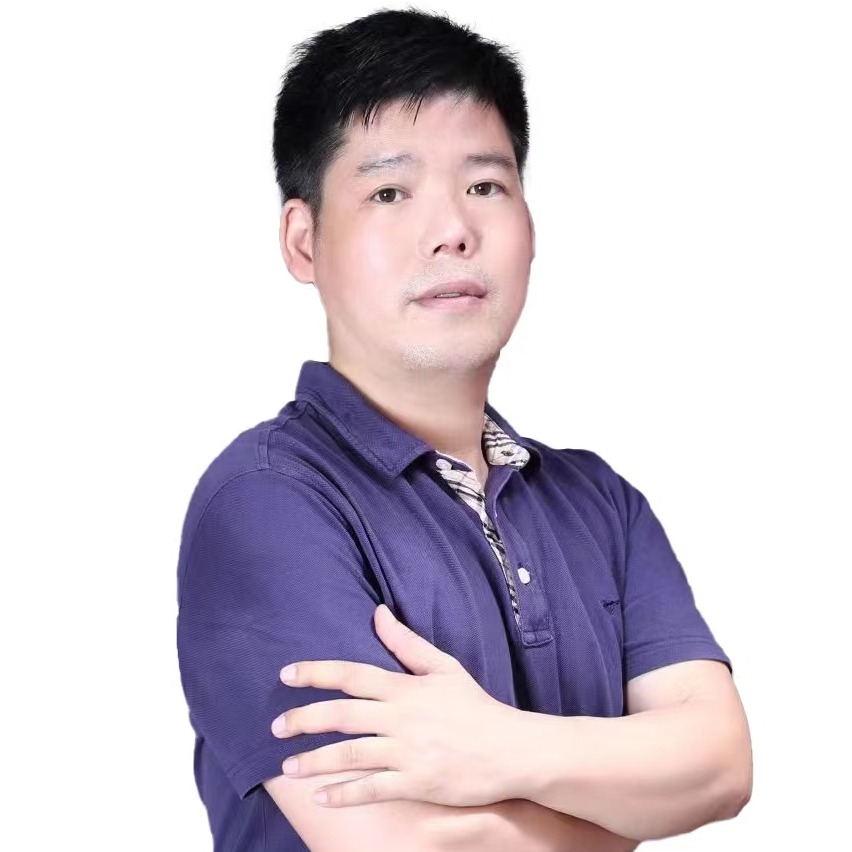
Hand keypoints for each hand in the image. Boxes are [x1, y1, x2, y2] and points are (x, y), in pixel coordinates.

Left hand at [270, 603, 520, 807]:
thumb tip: (378, 612)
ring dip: (315, 761)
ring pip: (351, 755)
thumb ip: (406, 643)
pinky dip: (344, 795)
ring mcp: (409, 753)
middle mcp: (402, 718)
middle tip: (276, 727)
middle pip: (343, 715)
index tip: (286, 674)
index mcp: (405, 688)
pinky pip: (373, 790)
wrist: (511, 750)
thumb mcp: (443, 667)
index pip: (352, 674)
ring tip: (288, 768)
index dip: (316, 672)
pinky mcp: (417, 783)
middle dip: (304, 719)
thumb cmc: (475, 706)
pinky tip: (321, 798)